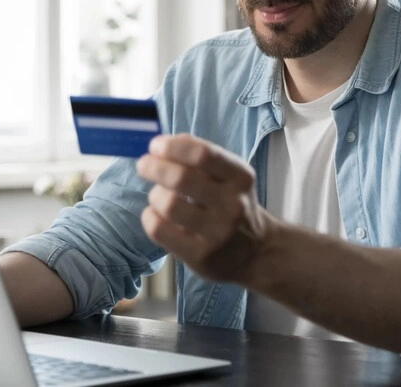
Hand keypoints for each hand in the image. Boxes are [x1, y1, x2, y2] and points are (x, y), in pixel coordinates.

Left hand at [137, 134, 268, 283]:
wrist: (256, 251)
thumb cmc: (232, 204)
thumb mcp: (230, 177)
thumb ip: (202, 159)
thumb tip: (164, 144)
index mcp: (240, 177)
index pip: (203, 154)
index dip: (173, 147)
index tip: (156, 146)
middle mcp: (233, 204)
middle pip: (182, 178)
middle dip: (155, 167)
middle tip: (144, 165)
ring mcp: (217, 233)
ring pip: (169, 204)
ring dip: (155, 195)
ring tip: (157, 196)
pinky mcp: (200, 256)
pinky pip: (159, 230)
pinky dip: (149, 217)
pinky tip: (155, 214)